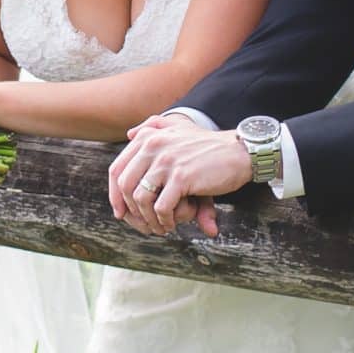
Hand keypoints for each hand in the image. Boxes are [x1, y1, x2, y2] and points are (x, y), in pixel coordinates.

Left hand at [107, 114, 251, 236]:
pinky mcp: (182, 177)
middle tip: (143, 224)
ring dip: (148, 218)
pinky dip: (163, 219)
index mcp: (148, 137)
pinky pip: (161, 206)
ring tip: (160, 226)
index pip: (117, 169)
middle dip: (131, 210)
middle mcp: (153, 146)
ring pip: (141, 198)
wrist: (238, 152)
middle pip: (124, 185)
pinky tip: (171, 223)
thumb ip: (154, 126)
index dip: (115, 194)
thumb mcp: (179, 129)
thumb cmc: (208, 146)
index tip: (121, 212)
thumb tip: (130, 133)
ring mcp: (166, 161)